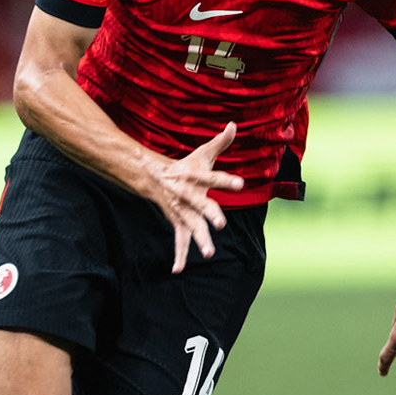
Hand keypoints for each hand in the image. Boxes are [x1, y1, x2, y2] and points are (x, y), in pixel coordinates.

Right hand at [148, 122, 243, 273]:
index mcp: (196, 177)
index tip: (240, 184)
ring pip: (192, 227)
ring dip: (200, 240)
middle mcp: (188, 195)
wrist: (155, 178)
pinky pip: (179, 240)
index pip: (214, 178)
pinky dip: (178, 255)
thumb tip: (234, 124)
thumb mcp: (203, 153)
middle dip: (211, 215)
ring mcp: (182, 211)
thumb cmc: (187, 166)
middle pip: (201, 205)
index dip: (226, 181)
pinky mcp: (178, 222)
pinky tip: (178, 270)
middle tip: (221, 224)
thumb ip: (221, 142)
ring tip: (209, 254)